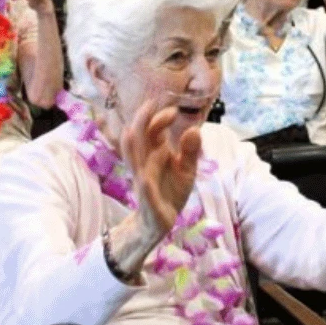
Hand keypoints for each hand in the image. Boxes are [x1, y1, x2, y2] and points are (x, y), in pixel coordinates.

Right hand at [121, 100, 201, 241]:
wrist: (161, 221)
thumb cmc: (172, 189)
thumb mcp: (186, 168)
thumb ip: (191, 150)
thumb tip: (195, 129)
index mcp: (155, 152)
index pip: (152, 130)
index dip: (160, 118)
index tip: (174, 110)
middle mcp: (145, 163)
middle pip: (138, 139)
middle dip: (141, 122)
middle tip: (150, 104)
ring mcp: (144, 181)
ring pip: (133, 162)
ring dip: (132, 148)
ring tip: (130, 131)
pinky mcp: (149, 201)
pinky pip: (145, 192)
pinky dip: (145, 186)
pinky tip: (145, 180)